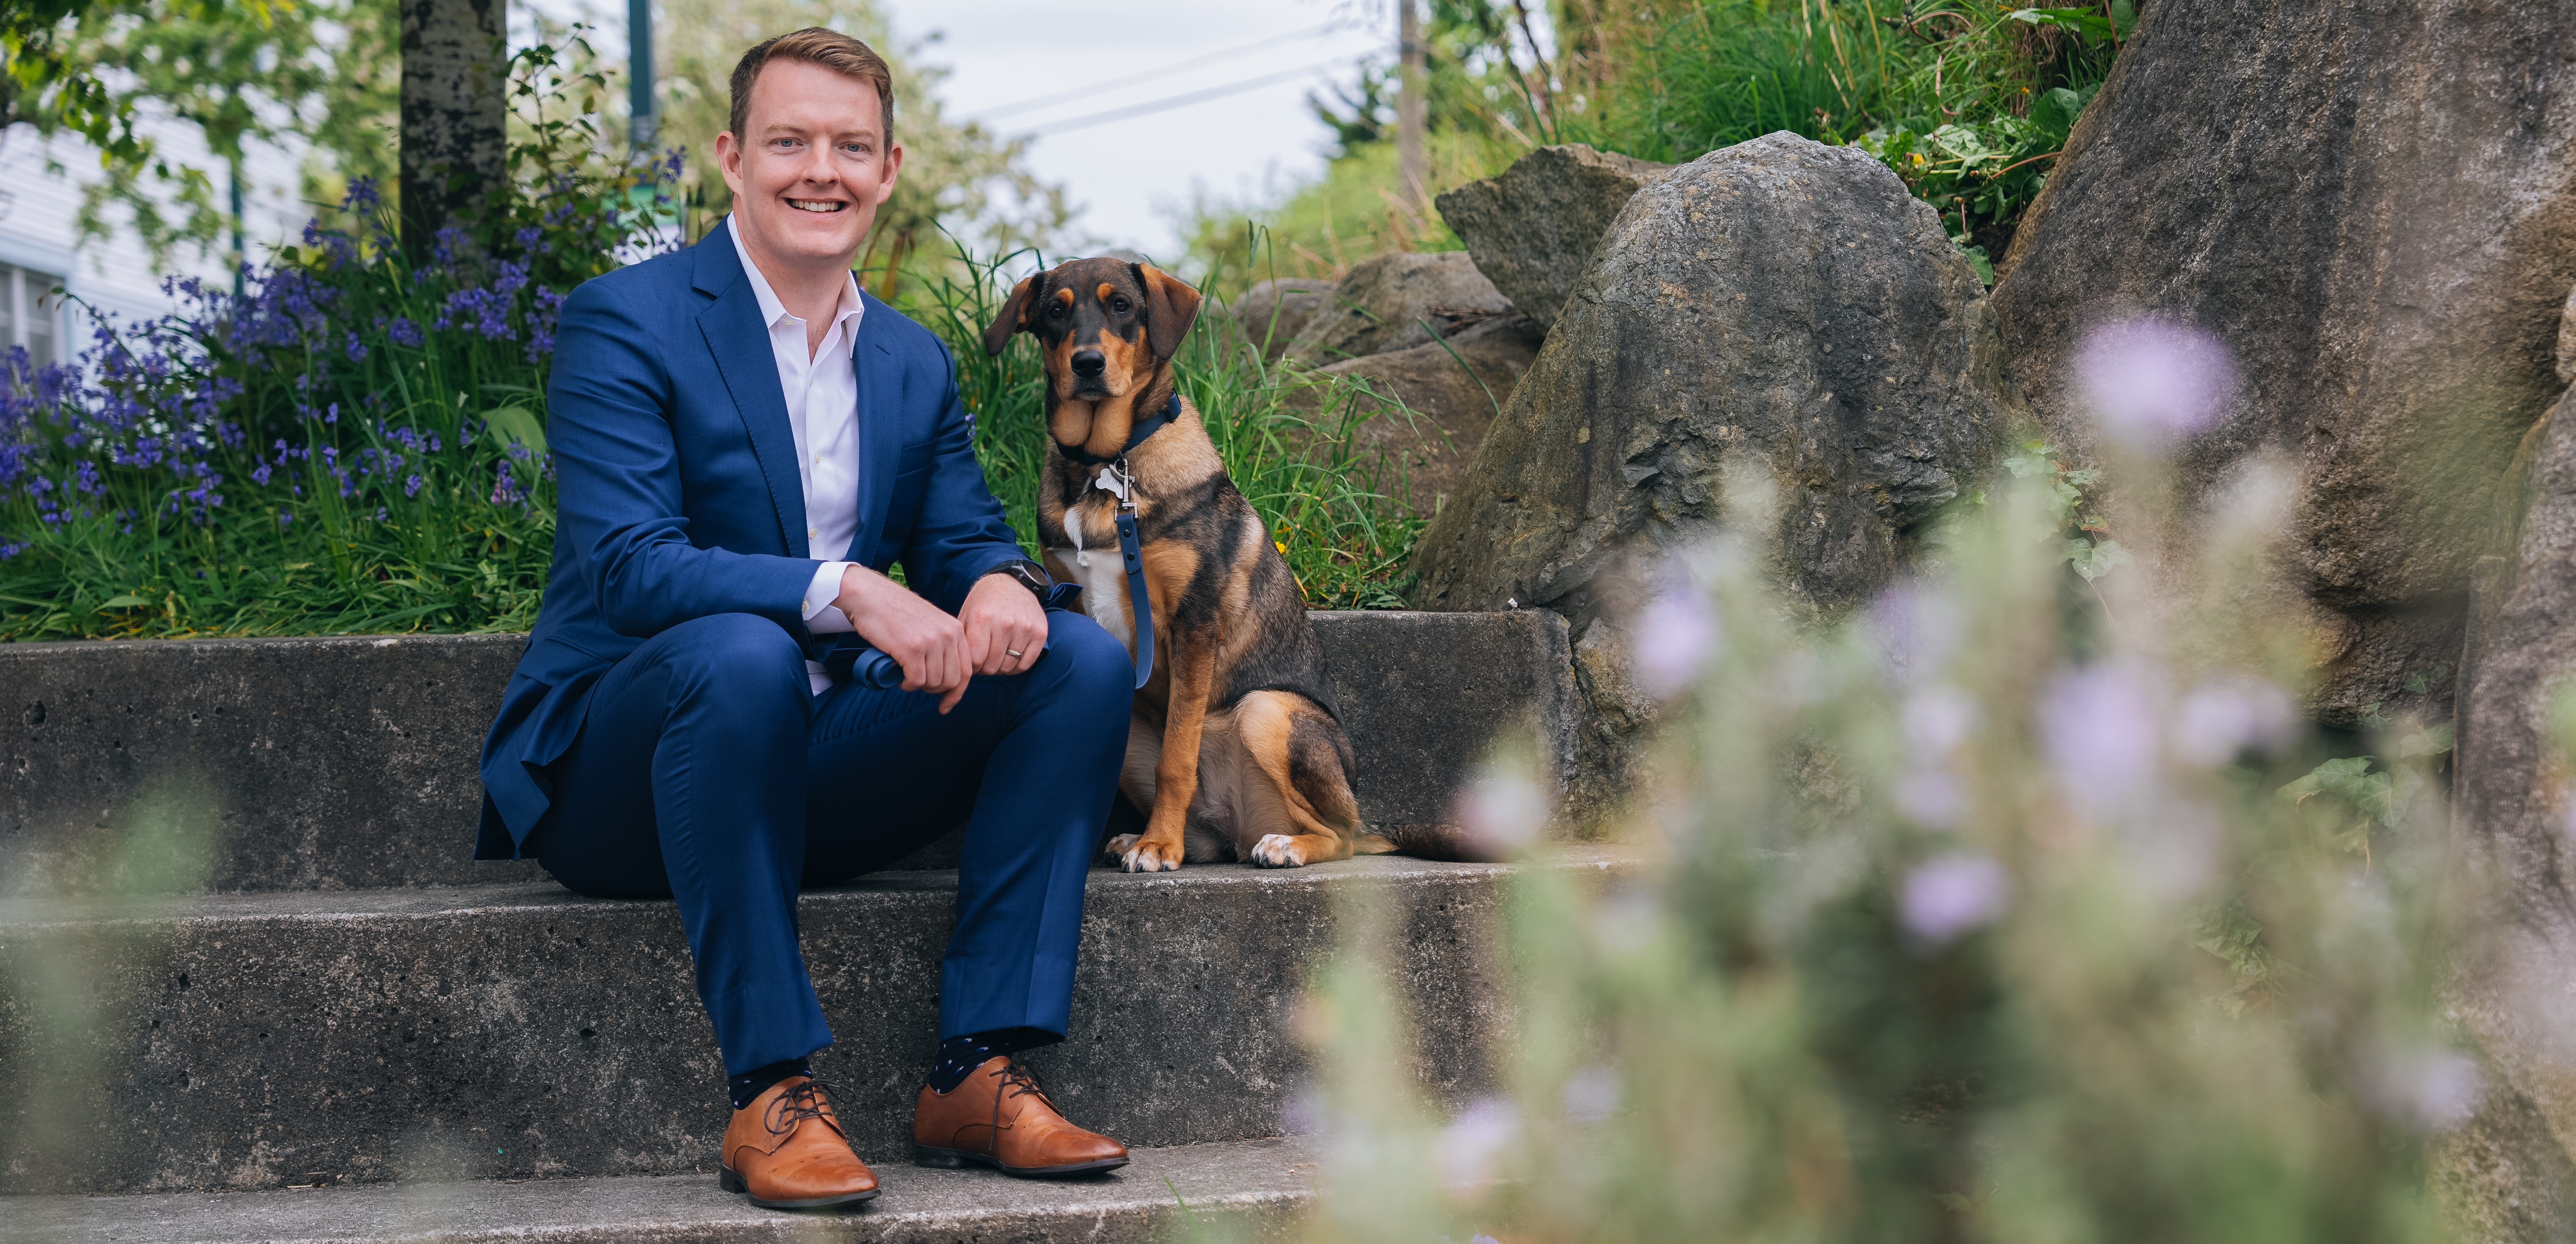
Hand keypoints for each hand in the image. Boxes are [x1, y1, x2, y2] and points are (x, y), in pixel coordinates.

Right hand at [836, 565, 972, 712]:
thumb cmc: (894, 612)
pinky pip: (916, 681)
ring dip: (918, 686)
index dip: (957, 692)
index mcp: (955, 629)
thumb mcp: (929, 623)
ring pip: (934, 683)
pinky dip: (907, 684)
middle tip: (918, 684)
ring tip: (904, 674)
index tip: (946, 705)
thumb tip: (944, 676)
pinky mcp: (912, 648)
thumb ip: (941, 644)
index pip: (967, 670)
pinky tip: (899, 676)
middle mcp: (948, 634)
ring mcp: (931, 641)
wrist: (869, 596)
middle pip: (952, 681)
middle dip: (935, 690)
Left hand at [961, 572, 1048, 678]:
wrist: (1012, 582)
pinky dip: (1016, 667)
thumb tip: (961, 668)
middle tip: (983, 662)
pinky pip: (1026, 664)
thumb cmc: (984, 602)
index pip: (975, 660)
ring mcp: (1025, 628)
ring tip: (995, 659)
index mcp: (982, 618)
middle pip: (992, 666)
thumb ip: (962, 640)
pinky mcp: (1040, 632)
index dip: (971, 667)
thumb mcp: (966, 615)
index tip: (971, 662)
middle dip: (984, 668)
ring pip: (1009, 667)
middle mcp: (1005, 623)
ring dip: (1000, 668)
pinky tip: (1010, 659)